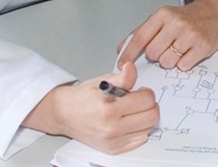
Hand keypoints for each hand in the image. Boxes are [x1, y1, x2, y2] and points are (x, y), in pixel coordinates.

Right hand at [23, 61, 158, 153]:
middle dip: (149, 105)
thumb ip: (123, 77)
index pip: (147, 100)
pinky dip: (139, 129)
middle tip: (138, 100)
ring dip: (145, 117)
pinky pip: (141, 139)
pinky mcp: (114, 149)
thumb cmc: (83, 97)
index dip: (146, 92)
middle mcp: (112, 129)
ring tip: (132, 111)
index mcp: (109, 109)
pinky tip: (129, 122)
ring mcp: (113, 141)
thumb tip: (131, 68)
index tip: (139, 91)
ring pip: (149, 128)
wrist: (64, 114)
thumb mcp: (103, 82)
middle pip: (152, 116)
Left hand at [118, 0, 217, 69]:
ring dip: (170, 60)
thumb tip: (122, 49)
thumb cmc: (186, 17)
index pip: (140, 37)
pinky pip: (183, 66)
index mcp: (163, 14)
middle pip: (153, 53)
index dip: (129, 53)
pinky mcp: (203, 46)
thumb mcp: (162, 18)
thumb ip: (142, 32)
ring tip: (178, 49)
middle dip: (157, 54)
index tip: (121, 64)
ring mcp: (191, 35)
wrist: (213, 13)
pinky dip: (183, 63)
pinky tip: (188, 52)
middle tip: (166, 47)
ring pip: (167, 62)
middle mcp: (177, 23)